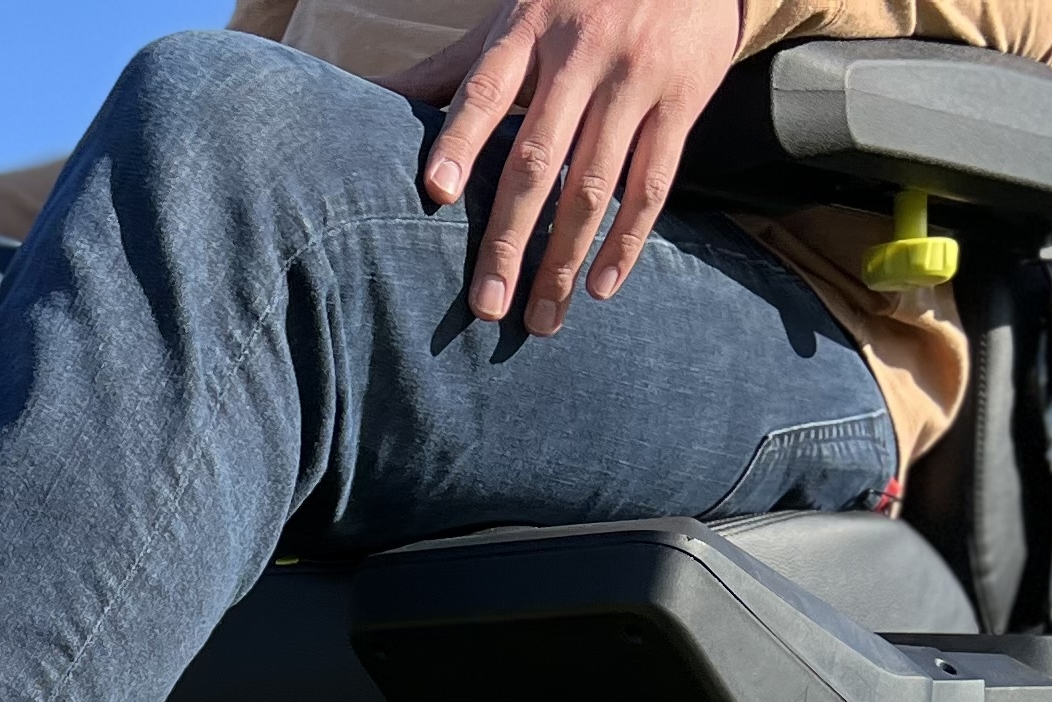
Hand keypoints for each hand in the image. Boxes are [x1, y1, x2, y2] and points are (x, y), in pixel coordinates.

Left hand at [377, 0, 736, 331]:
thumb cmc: (577, 2)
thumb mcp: (514, 20)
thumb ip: (449, 71)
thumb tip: (368, 99)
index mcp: (528, 31)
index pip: (484, 90)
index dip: (460, 141)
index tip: (437, 194)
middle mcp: (580, 53)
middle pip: (537, 158)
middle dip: (510, 239)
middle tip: (486, 308)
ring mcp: (634, 78)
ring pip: (593, 185)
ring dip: (564, 261)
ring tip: (541, 320)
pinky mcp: (683, 99)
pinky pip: (650, 184)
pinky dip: (626, 241)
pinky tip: (600, 288)